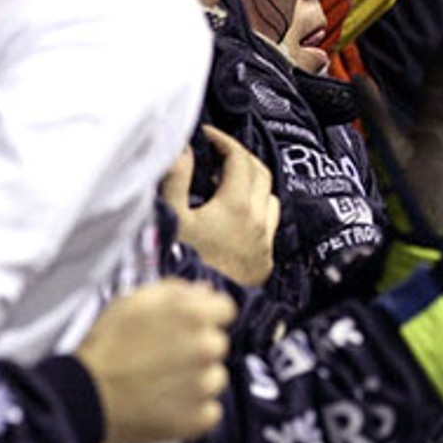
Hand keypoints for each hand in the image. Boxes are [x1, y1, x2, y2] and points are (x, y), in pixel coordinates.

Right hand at [75, 280, 234, 442]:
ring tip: (160, 384)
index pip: (225, 309)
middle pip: (218, 344)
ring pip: (214, 378)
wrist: (84, 397)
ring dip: (196, 381)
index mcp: (194, 315)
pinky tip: (165, 405)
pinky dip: (192, 411)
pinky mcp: (200, 418)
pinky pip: (209, 410)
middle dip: (197, 348)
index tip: (190, 327)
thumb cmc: (104, 348)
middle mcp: (206, 348)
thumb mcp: (132, 303)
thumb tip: (204, 291)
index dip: (206, 316)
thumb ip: (174, 291)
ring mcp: (205, 385)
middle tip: (164, 358)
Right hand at [161, 126, 280, 288]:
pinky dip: (257, 209)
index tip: (207, 135)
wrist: (203, 307)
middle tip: (216, 154)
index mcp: (236, 205)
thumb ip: (176, 178)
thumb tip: (183, 148)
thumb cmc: (183, 264)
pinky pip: (270, 223)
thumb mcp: (172, 217)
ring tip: (225, 184)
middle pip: (260, 172)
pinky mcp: (265, 260)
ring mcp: (265, 241)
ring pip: (269, 197)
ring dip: (252, 183)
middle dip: (240, 156)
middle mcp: (258, 220)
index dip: (224, 140)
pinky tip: (235, 217)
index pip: (239, 158)